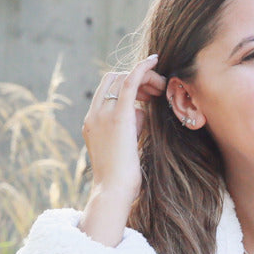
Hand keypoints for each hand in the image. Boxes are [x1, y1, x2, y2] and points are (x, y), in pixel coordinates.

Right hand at [79, 55, 165, 244]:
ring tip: (162, 88)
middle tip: (156, 91)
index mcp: (91, 123)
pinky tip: (155, 60)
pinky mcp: (118, 116)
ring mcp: (103, 114)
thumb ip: (128, 129)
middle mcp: (93, 115)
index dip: (126, 87)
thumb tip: (141, 114)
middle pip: (113, 81)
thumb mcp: (122, 149)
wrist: (113, 192)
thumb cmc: (120, 181)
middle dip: (136, 80)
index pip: (105, 92)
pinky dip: (143, 68)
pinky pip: (130, 82)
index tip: (146, 97)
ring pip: (123, 80)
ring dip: (144, 80)